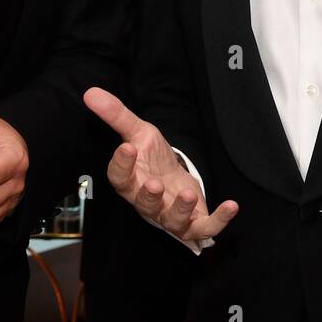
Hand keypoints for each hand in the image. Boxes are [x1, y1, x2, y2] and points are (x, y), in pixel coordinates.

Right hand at [84, 87, 237, 247]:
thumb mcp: (138, 132)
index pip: (119, 177)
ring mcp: (170, 215)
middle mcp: (148, 202)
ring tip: (187, 193)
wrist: (173, 179)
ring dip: (180, 209)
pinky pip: (205, 228)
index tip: (127, 148)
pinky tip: (231, 206)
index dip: (121, 165)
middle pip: (144, 204)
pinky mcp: (193, 223)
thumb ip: (116, 115)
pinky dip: (219, 220)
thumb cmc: (152, 159)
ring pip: (173, 221)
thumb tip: (91, 93)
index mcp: (130, 181)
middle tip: (154, 184)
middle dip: (149, 196)